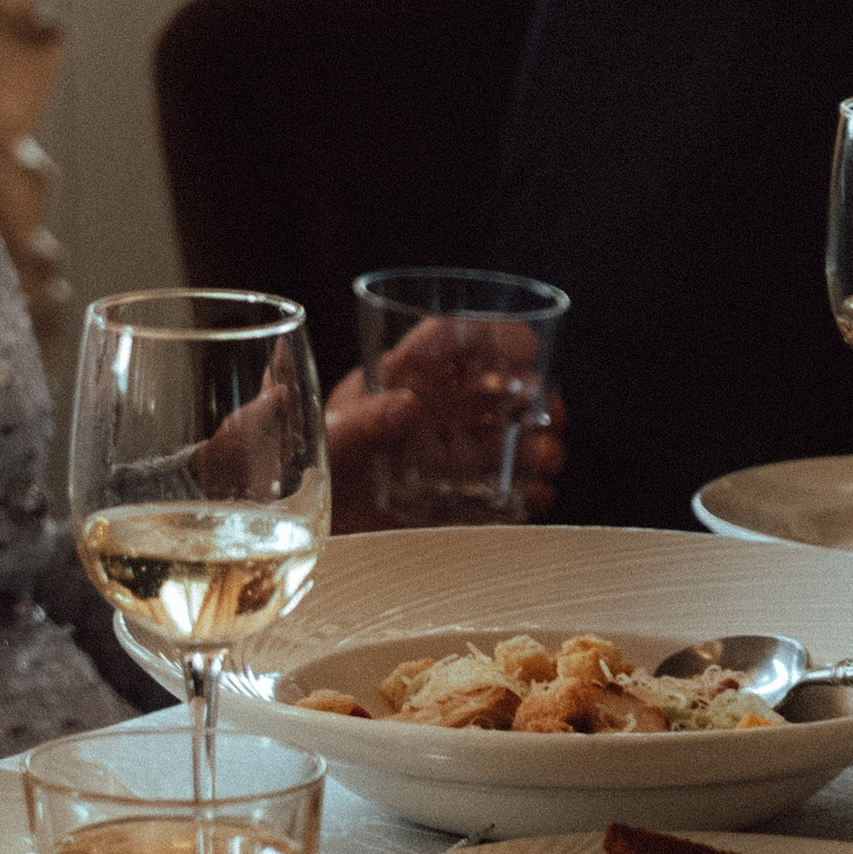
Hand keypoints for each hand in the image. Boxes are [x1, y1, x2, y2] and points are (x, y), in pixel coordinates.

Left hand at [328, 319, 566, 531]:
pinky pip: (498, 486)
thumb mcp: (330, 437)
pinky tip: (537, 494)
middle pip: (488, 383)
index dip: (487, 333)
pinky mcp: (451, 495)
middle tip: (549, 408)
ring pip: (503, 433)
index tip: (524, 345)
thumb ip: (362, 422)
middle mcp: (427, 407)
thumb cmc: (308, 461)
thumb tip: (409, 403)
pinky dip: (524, 488)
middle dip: (528, 390)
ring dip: (534, 440)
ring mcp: (443, 450)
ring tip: (548, 457)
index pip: (446, 337)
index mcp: (395, 376)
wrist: (303, 520)